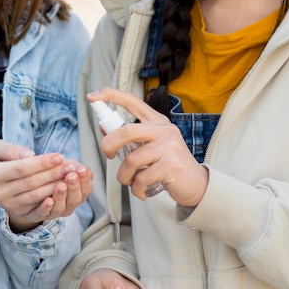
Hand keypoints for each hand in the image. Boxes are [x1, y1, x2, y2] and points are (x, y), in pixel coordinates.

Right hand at [0, 140, 92, 230]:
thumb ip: (10, 149)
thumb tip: (30, 154)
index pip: (21, 169)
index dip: (41, 163)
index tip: (59, 156)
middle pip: (31, 184)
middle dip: (53, 175)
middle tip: (71, 166)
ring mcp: (7, 205)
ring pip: (36, 197)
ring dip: (55, 187)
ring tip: (71, 176)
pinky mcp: (16, 212)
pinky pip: (36, 210)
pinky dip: (51, 202)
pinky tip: (62, 193)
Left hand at [88, 88, 208, 206]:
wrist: (195, 184)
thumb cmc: (168, 164)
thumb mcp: (149, 146)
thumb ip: (129, 137)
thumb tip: (104, 127)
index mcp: (156, 121)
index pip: (132, 101)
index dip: (111, 96)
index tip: (92, 96)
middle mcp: (163, 129)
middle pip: (126, 131)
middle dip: (109, 145)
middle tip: (108, 156)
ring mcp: (168, 146)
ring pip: (131, 160)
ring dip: (124, 176)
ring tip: (129, 182)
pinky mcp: (170, 165)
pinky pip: (141, 178)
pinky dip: (136, 189)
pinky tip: (141, 191)